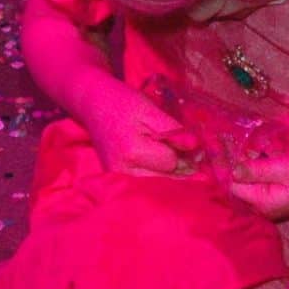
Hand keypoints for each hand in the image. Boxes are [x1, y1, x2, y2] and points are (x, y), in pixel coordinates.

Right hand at [80, 82, 200, 175]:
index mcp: (132, 151)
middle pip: (166, 180)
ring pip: (158, 186)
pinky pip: (146, 184)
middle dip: (179, 166)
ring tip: (168, 153)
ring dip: (170, 174)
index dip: (180, 151)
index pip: (171, 163)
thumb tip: (195, 147)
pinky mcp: (116, 179)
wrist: (94, 105)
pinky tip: (157, 162)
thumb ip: (173, 130)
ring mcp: (117, 178)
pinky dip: (157, 175)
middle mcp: (123, 171)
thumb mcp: (150, 110)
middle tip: (181, 149)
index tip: (181, 139)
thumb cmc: (122, 103)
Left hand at [227, 151, 288, 218]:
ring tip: (260, 151)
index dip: (234, 167)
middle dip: (243, 168)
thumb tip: (233, 171)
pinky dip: (263, 171)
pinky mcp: (279, 198)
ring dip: (253, 168)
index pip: (234, 186)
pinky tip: (270, 160)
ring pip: (252, 184)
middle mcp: (263, 208)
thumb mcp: (283, 167)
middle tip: (247, 147)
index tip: (236, 148)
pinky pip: (262, 184)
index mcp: (263, 203)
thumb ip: (256, 170)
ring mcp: (271, 205)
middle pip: (241, 187)